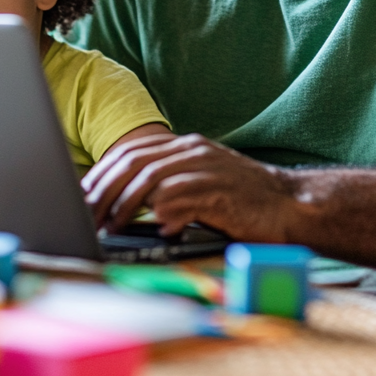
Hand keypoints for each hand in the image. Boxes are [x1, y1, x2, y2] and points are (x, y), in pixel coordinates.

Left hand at [82, 132, 299, 239]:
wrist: (292, 205)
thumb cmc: (245, 203)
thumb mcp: (202, 185)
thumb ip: (170, 188)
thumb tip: (130, 207)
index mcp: (185, 147)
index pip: (131, 152)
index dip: (102, 174)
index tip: (83, 195)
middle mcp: (192, 151)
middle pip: (133, 162)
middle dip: (104, 189)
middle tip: (86, 214)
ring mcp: (205, 168)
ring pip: (149, 178)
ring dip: (123, 204)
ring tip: (109, 226)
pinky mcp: (218, 191)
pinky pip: (179, 197)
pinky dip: (160, 213)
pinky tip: (151, 228)